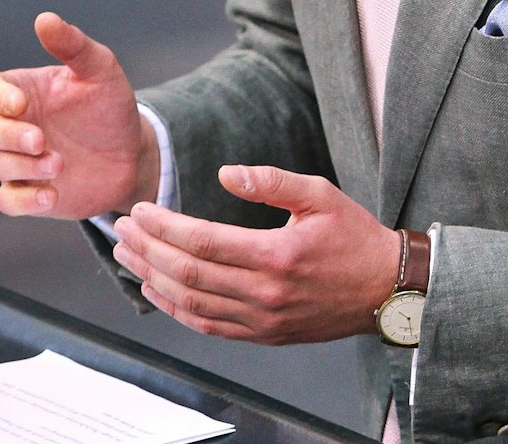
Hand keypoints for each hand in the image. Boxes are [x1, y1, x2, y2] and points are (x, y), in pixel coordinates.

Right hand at [0, 12, 158, 218]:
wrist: (133, 155)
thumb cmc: (111, 107)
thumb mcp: (101, 71)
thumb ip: (73, 46)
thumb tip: (44, 19)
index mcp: (23, 92)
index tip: (21, 104)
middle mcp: (15, 126)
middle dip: (9, 137)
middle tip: (41, 140)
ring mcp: (20, 162)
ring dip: (23, 167)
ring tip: (59, 165)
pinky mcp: (30, 193)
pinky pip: (7, 201)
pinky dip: (23, 200)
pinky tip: (49, 196)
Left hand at [112, 164, 398, 344]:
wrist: (386, 290)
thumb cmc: (354, 237)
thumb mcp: (320, 194)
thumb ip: (271, 180)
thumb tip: (225, 173)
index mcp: (276, 255)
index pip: (202, 242)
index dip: (163, 226)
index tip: (140, 209)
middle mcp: (265, 293)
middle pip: (187, 274)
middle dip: (146, 249)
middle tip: (121, 228)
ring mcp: (262, 320)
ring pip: (190, 304)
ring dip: (151, 278)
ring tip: (127, 255)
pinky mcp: (263, 335)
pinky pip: (207, 327)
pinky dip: (174, 309)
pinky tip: (155, 289)